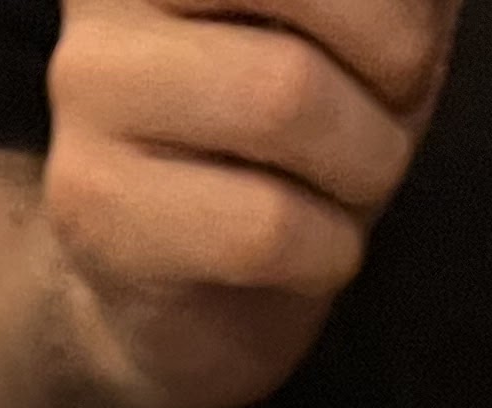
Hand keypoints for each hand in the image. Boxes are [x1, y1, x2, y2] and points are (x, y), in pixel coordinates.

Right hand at [44, 0, 461, 407]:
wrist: (194, 293)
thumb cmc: (298, 138)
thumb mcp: (369, 23)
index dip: (399, 4)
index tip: (402, 47)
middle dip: (396, 61)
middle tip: (389, 111)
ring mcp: (88, 84)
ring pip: (285, 98)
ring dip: (368, 162)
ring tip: (349, 185)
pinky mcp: (94, 203)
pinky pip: (264, 226)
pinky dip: (329, 251)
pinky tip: (309, 251)